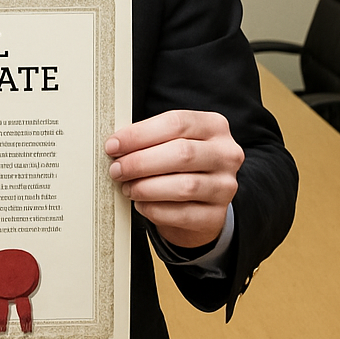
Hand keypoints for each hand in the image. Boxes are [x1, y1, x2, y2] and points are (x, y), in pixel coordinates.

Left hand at [105, 110, 242, 249]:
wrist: (199, 200)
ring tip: (127, 187)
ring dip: (146, 187)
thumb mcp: (170, 141)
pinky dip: (154, 209)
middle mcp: (226, 154)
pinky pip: (182, 214)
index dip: (139, 134)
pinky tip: (141, 204)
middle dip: (140, 162)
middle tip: (116, 169)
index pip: (175, 123)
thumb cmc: (178, 164)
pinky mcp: (217, 215)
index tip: (113, 145)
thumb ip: (150, 138)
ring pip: (183, 186)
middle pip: (181, 153)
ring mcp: (225, 186)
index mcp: (213, 126)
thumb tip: (116, 145)